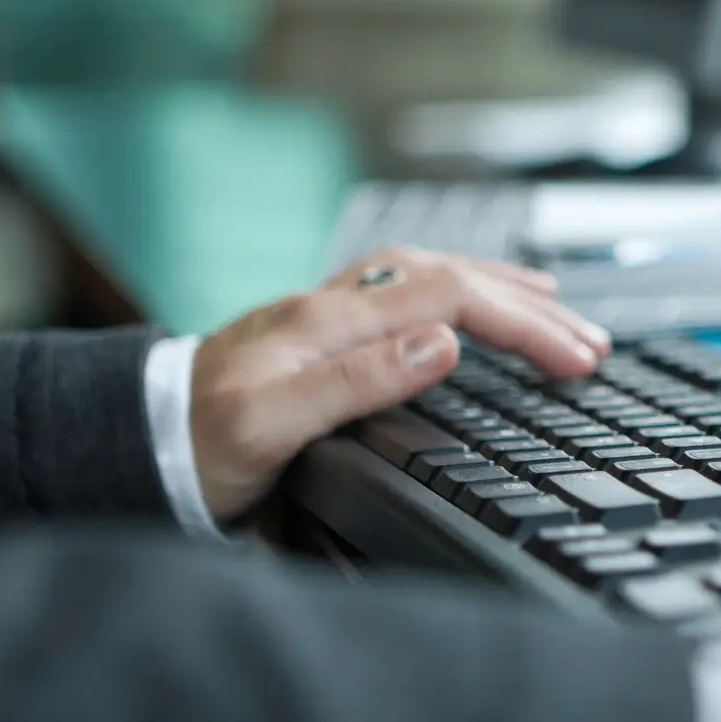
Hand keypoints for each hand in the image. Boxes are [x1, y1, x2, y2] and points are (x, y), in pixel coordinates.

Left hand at [188, 249, 610, 522]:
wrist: (129, 446)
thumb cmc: (194, 447)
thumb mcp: (273, 426)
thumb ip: (357, 380)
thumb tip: (443, 343)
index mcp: (330, 321)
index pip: (453, 298)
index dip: (524, 324)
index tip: (578, 360)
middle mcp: (331, 306)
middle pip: (451, 277)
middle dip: (531, 304)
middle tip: (591, 342)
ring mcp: (324, 315)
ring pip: (428, 274)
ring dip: (497, 286)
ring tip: (552, 305)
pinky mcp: (317, 335)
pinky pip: (403, 293)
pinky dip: (454, 294)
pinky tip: (465, 311)